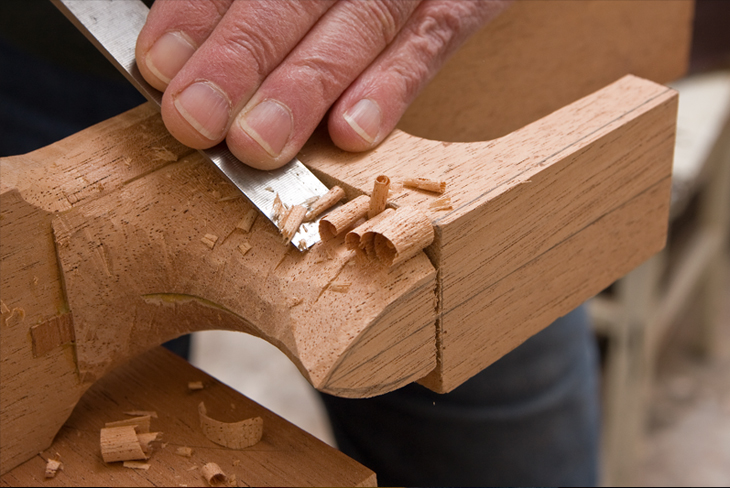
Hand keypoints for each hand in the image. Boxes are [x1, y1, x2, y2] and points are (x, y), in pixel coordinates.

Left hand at [136, 0, 510, 169]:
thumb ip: (249, 8)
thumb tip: (178, 57)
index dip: (196, 13)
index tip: (159, 63)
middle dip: (238, 58)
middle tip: (196, 120)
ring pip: (357, 25)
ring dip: (303, 88)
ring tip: (258, 145)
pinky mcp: (461, 2)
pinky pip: (428, 45)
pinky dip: (391, 87)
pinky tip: (351, 132)